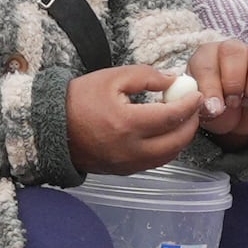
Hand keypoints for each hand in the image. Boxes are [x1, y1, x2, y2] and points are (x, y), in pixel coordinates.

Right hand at [65, 64, 205, 173]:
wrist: (50, 128)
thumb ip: (146, 76)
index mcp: (127, 124)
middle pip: (176, 141)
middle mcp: (131, 149)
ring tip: (181, 119)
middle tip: (194, 108)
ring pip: (169, 155)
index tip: (196, 93)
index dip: (189, 104)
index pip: (171, 116)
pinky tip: (165, 133)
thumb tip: (173, 81)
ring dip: (181, 138)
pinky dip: (167, 148)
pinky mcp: (124, 171)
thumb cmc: (79, 99)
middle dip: (191, 124)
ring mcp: (128, 164)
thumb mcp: (112, 77)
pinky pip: (155, 162)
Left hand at [186, 36, 247, 138]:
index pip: (207, 62)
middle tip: (233, 102)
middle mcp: (234, 49)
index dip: (211, 87)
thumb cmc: (218, 108)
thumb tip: (213, 107)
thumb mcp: (204, 111)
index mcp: (208, 56)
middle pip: (235, 51)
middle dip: (234, 83)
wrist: (239, 119)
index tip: (215, 108)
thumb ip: (203, 107)